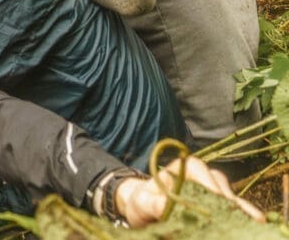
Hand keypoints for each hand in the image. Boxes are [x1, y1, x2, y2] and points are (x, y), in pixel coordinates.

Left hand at [114, 156, 264, 227]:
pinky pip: (230, 211)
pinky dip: (239, 218)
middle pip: (218, 183)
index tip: (217, 196)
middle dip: (231, 198)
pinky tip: (249, 226)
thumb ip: (150, 204)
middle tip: (242, 213)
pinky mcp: (214, 209)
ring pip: (229, 197)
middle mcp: (198, 178)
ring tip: (254, 222)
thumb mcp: (141, 203)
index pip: (196, 168)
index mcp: (179, 169)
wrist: (143, 214)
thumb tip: (163, 206)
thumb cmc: (141, 203)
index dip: (208, 180)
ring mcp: (209, 194)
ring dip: (241, 209)